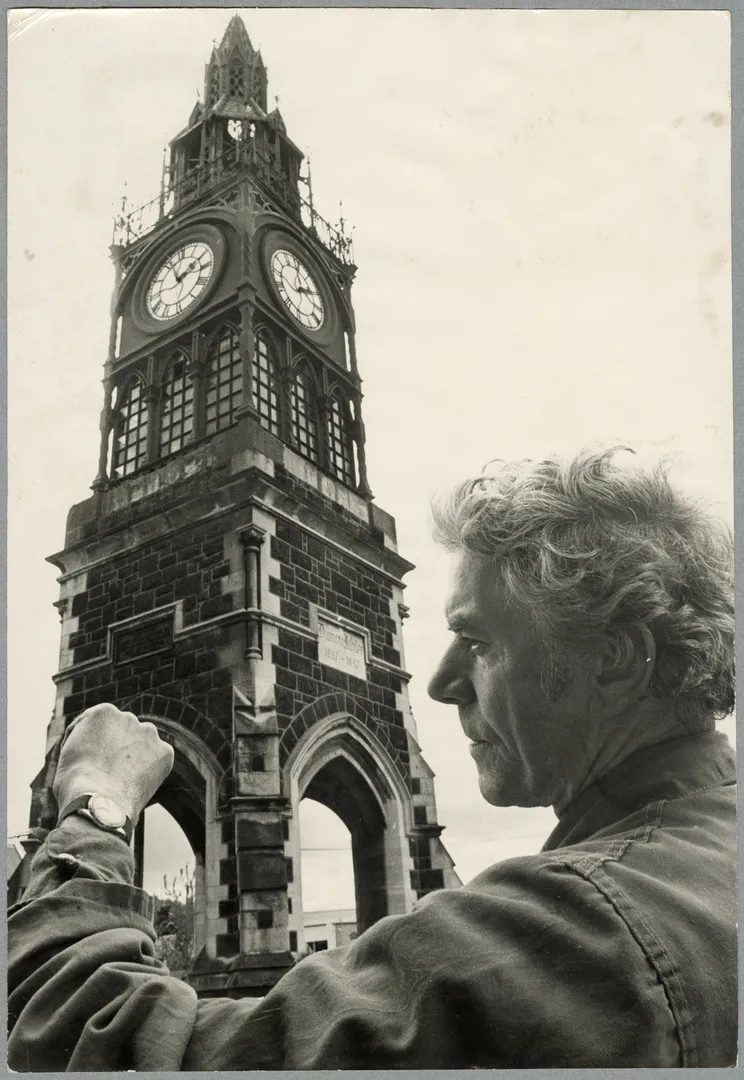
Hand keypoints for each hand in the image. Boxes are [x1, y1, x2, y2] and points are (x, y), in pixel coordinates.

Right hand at [53, 704, 173, 824]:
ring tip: (122, 780)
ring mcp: (149, 733)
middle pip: (123, 732)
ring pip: (143, 744)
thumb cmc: (75, 783)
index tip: (90, 762)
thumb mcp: (69, 752)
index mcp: (102, 712)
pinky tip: (137, 784)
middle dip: (118, 748)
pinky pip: (158, 759)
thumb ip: (85, 740)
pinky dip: (151, 770)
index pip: (98, 726)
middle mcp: (129, 717)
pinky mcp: (165, 752)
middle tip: (109, 772)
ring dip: (136, 756)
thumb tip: (95, 747)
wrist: (97, 804)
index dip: (92, 745)